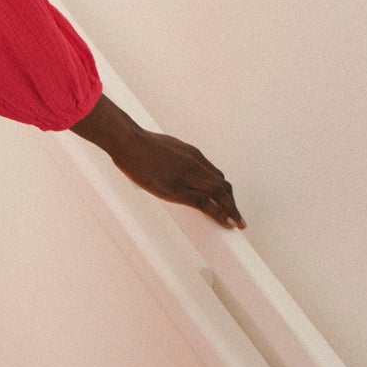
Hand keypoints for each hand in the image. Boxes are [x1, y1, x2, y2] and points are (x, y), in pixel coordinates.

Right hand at [110, 126, 245, 228]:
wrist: (129, 143)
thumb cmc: (140, 144)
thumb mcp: (165, 147)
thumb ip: (174, 159)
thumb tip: (171, 169)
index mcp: (193, 154)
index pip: (215, 175)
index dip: (223, 191)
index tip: (226, 202)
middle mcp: (195, 165)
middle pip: (222, 186)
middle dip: (232, 203)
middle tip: (238, 217)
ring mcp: (187, 177)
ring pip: (219, 195)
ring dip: (231, 210)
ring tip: (238, 224)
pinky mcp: (177, 189)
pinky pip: (204, 203)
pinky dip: (219, 214)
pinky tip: (226, 223)